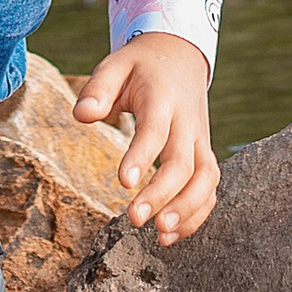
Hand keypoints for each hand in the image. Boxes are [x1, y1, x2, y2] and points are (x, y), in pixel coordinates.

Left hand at [74, 30, 218, 242]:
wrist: (181, 55)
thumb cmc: (141, 66)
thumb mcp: (116, 65)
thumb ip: (98, 88)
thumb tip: (81, 114)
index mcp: (162, 97)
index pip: (155, 129)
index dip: (142, 156)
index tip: (124, 182)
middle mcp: (186, 121)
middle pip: (183, 162)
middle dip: (163, 194)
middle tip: (135, 219)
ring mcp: (200, 139)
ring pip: (206, 177)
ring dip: (187, 209)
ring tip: (161, 235)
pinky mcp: (204, 154)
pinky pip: (210, 187)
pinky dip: (197, 214)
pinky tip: (171, 235)